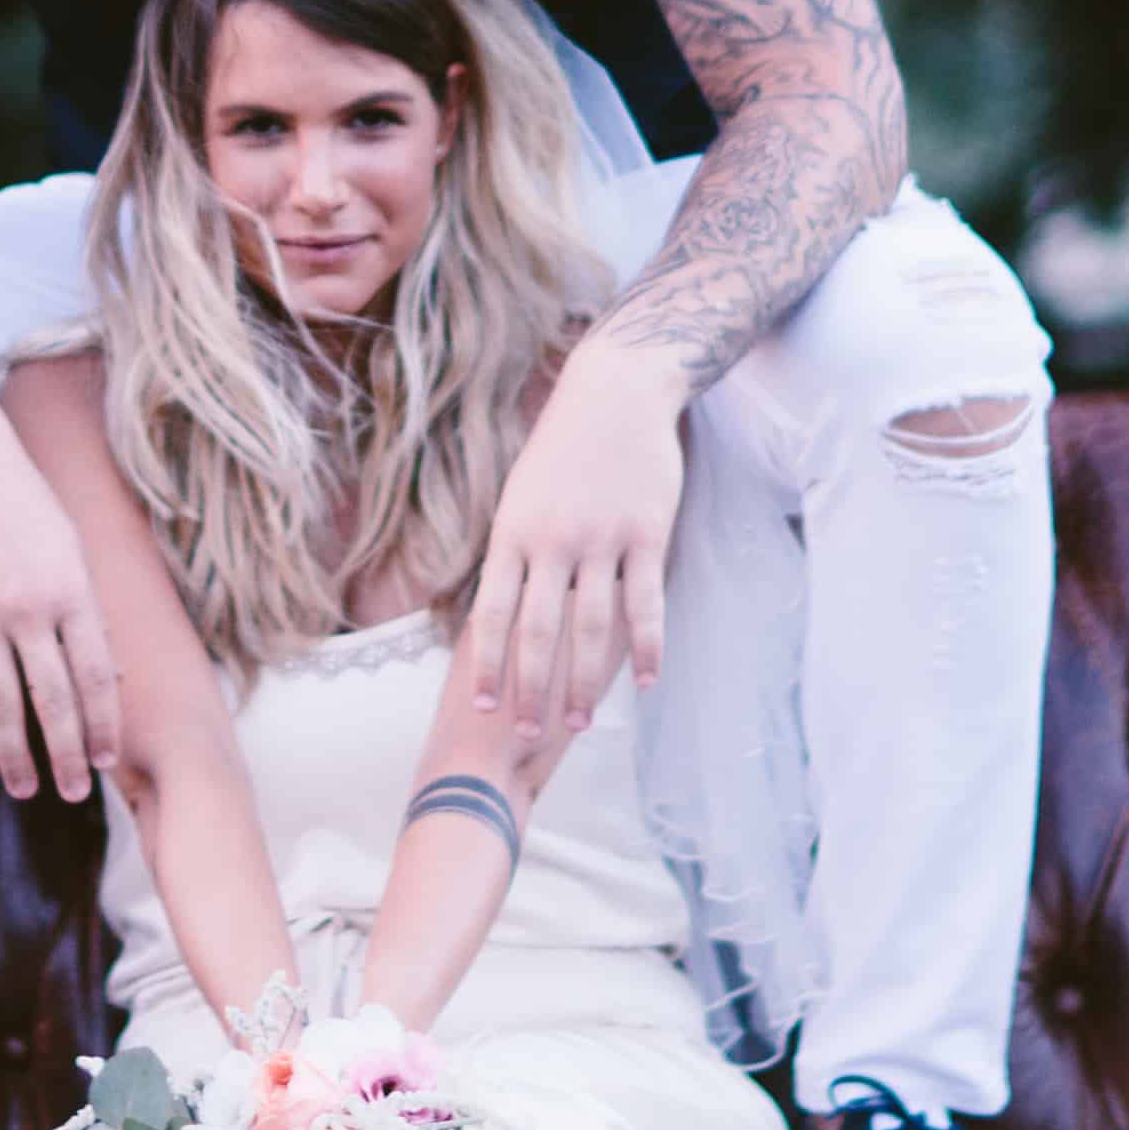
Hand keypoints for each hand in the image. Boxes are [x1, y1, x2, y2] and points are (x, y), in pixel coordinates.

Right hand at [0, 398, 121, 802]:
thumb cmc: (27, 508)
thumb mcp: (73, 551)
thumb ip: (90, 615)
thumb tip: (113, 680)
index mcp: (72, 591)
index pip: (96, 677)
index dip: (104, 726)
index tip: (108, 762)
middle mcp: (28, 608)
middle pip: (52, 701)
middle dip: (67, 755)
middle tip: (74, 792)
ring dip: (13, 754)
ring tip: (25, 787)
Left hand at [465, 343, 686, 736]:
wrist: (614, 392)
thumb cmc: (562, 450)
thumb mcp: (520, 496)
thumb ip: (514, 554)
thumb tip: (499, 613)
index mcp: (512, 532)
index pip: (491, 613)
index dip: (486, 665)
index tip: (481, 706)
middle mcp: (551, 541)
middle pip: (538, 632)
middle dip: (531, 690)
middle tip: (527, 737)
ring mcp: (601, 539)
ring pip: (591, 627)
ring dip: (586, 682)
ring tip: (581, 723)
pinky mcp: (647, 535)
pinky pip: (645, 603)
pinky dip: (647, 647)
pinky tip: (647, 681)